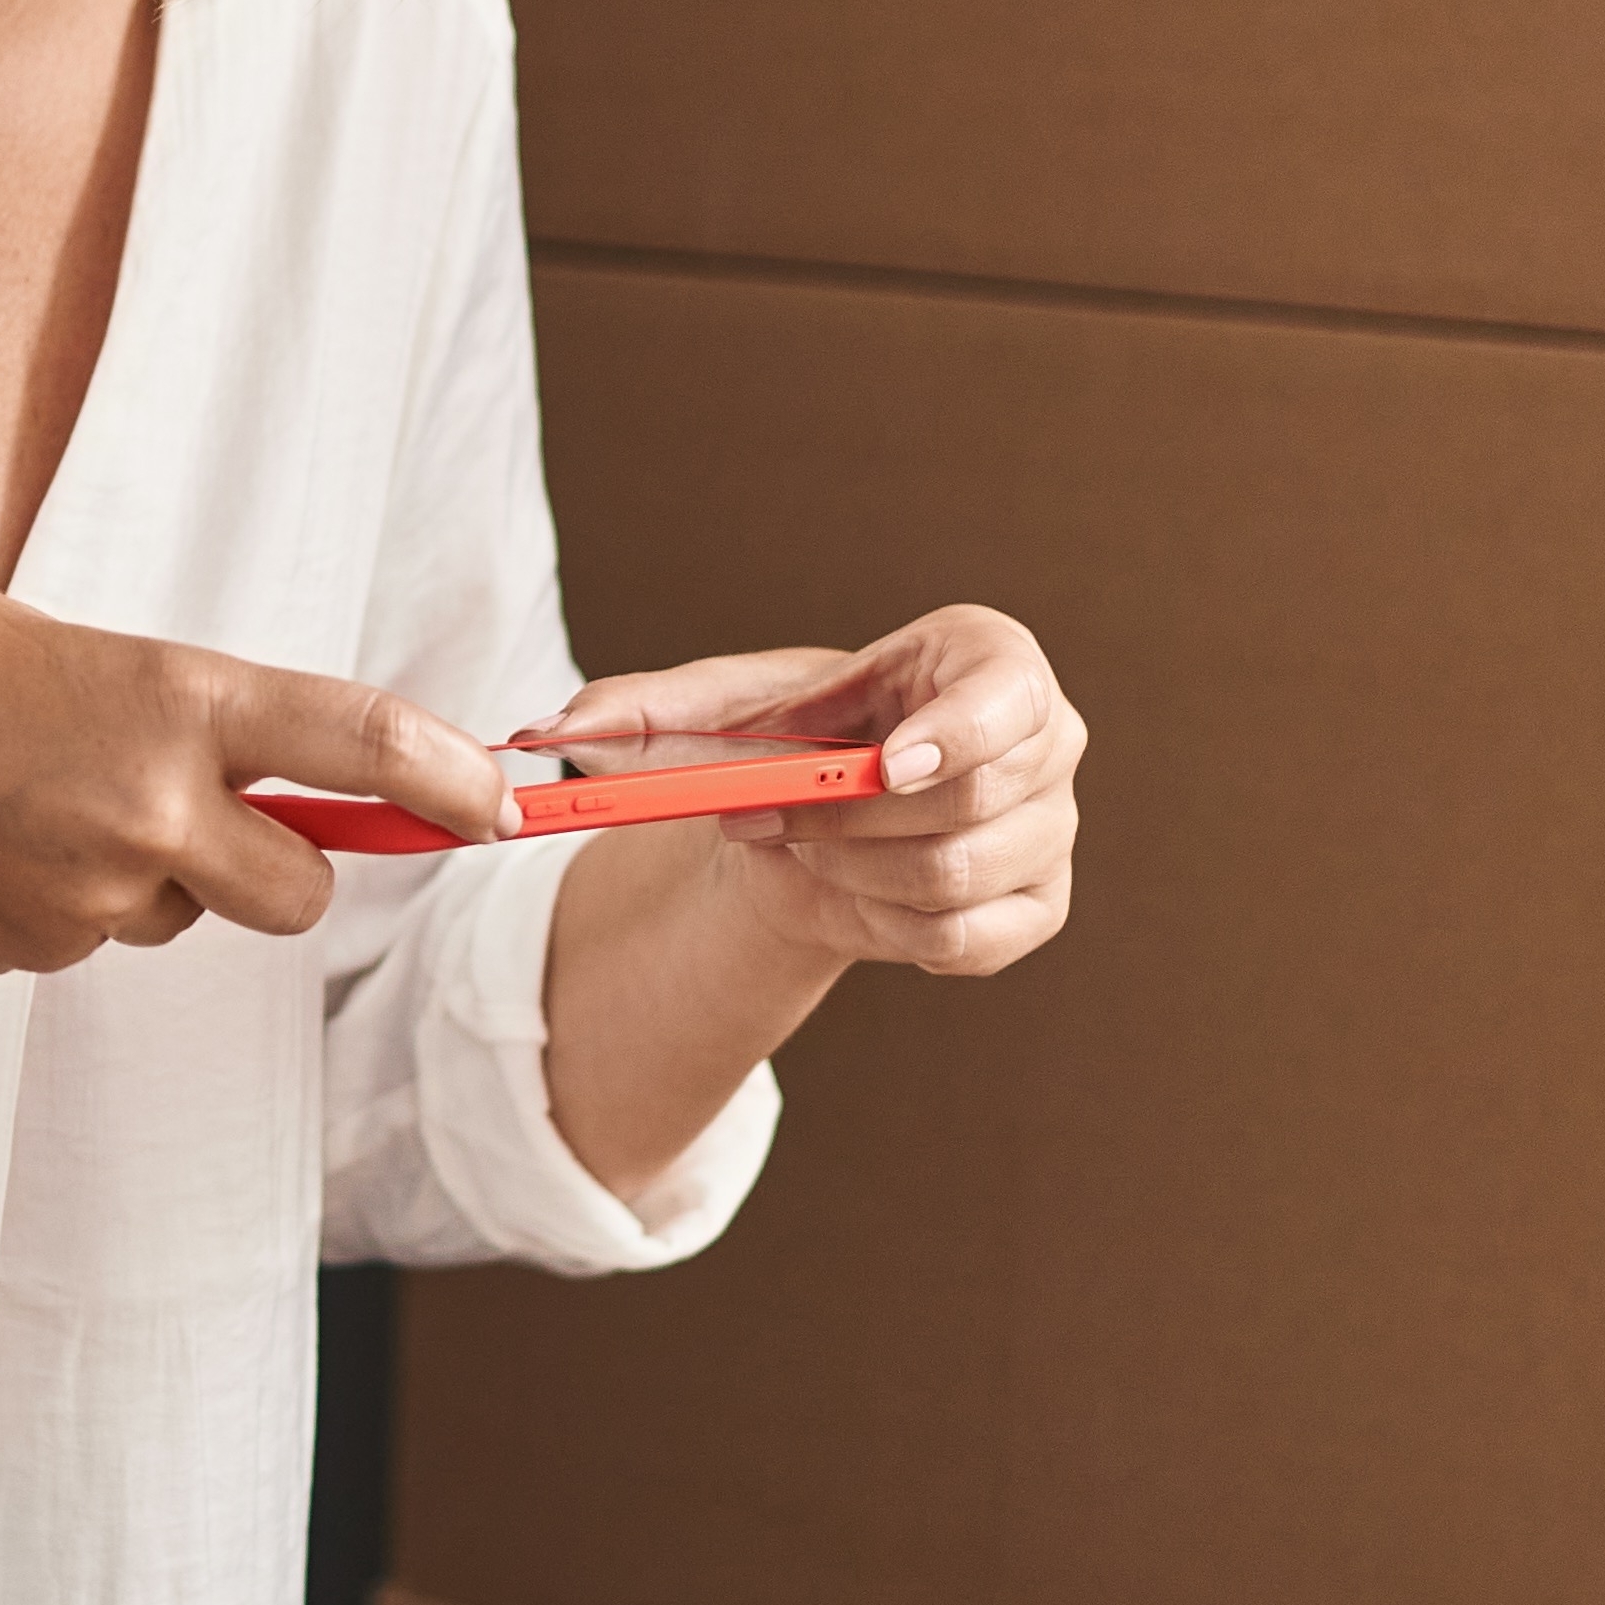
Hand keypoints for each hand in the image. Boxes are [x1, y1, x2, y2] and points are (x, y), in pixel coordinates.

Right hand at [0, 587, 520, 976]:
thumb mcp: (88, 656)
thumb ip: (192, 721)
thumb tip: (275, 792)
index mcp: (176, 698)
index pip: (361, 742)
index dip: (451, 782)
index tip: (500, 805)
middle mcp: (154, 804)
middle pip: (301, 892)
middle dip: (280, 869)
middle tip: (215, 817)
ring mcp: (93, 892)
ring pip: (184, 916)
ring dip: (152, 877)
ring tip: (39, 805)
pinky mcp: (35, 950)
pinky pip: (97, 939)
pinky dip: (67, 901)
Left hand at [550, 611, 1083, 978]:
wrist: (813, 816)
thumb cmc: (782, 739)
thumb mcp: (713, 710)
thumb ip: (641, 707)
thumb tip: (555, 730)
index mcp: (992, 661)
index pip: (1010, 696)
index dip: (958, 733)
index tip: (888, 763)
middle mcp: (1049, 741)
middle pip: (965, 805)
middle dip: (844, 821)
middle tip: (762, 815)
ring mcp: (1050, 831)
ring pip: (952, 879)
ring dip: (848, 873)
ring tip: (802, 845)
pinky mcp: (1036, 908)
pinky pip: (962, 943)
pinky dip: (882, 927)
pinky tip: (850, 891)